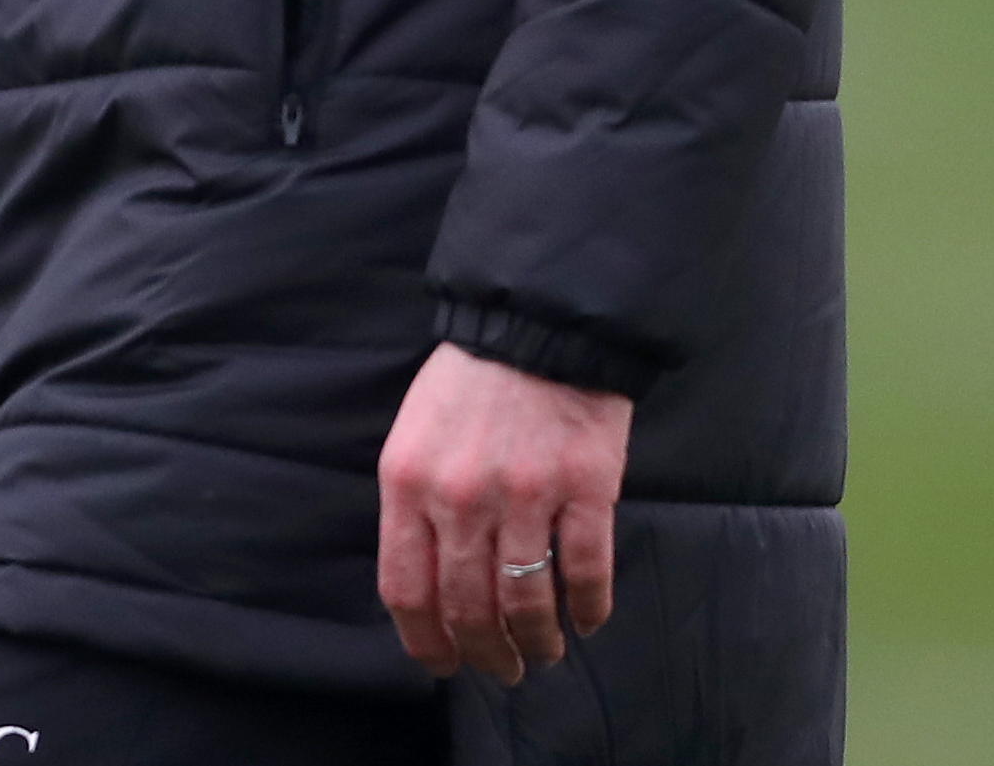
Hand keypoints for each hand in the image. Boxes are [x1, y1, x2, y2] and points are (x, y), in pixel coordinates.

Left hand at [374, 341, 626, 683]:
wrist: (535, 325)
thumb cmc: (470, 382)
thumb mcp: (414, 436)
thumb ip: (414, 506)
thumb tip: (427, 585)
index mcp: (408, 482)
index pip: (406, 589)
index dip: (424, 642)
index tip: (443, 664)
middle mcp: (460, 497)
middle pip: (467, 608)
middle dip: (484, 654)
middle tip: (501, 669)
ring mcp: (524, 495)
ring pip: (526, 603)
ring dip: (535, 643)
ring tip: (542, 653)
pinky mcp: (584, 489)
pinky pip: (585, 573)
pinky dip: (587, 609)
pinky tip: (585, 620)